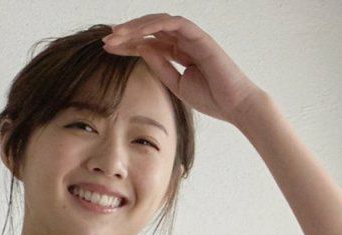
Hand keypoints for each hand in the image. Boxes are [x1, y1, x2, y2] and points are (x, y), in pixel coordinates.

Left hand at [100, 15, 265, 126]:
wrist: (235, 105)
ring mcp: (192, 36)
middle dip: (128, 33)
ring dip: (136, 27)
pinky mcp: (199, 36)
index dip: (128, 44)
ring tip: (116, 35)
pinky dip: (155, 26)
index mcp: (180, 52)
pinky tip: (137, 33)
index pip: (150, 43)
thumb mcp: (176, 84)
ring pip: (159, 23)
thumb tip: (142, 49)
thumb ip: (160, 66)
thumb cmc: (211, 98)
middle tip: (107, 40)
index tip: (109, 49)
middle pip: (151, 30)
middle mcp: (184, 41)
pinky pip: (174, 23)